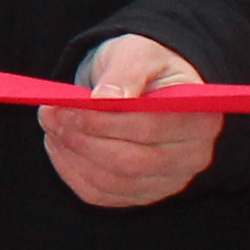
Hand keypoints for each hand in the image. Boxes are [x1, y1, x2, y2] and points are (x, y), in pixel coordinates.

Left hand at [45, 34, 224, 210]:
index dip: (104, 122)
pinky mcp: (143, 194)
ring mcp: (169, 181)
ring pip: (112, 183)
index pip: (150, 130)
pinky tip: (58, 146)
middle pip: (131, 162)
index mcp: (201, 118)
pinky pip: (101, 195)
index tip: (67, 107)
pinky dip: (72, 172)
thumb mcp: (137, 54)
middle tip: (48, 116)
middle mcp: (193, 157)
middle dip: (83, 140)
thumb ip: (126, 72)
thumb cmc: (145, 65)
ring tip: (51, 126)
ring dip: (73, 156)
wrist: (145, 82)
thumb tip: (103, 99)